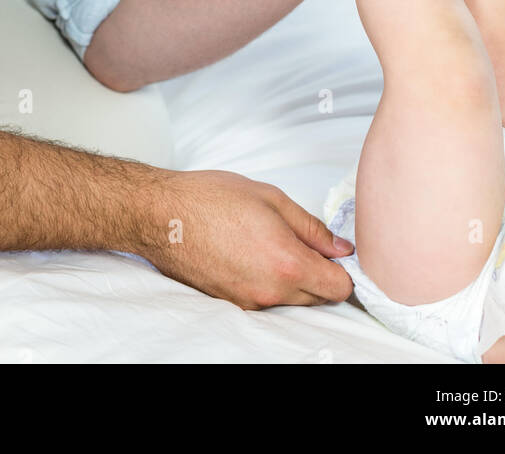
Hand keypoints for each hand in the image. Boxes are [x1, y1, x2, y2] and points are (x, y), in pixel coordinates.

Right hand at [138, 169, 353, 309]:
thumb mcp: (272, 199)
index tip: (335, 252)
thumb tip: (341, 248)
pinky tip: (251, 255)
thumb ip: (312, 227)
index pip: (339, 287)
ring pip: (291, 301)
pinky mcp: (231, 305)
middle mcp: (271, 292)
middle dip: (319, 274)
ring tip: (270, 243)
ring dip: (293, 279)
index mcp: (288, 263)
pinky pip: (265, 300)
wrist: (162, 215)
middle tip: (300, 241)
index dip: (343, 269)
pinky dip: (268, 283)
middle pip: (318, 298)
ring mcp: (249, 303)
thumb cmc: (211, 199)